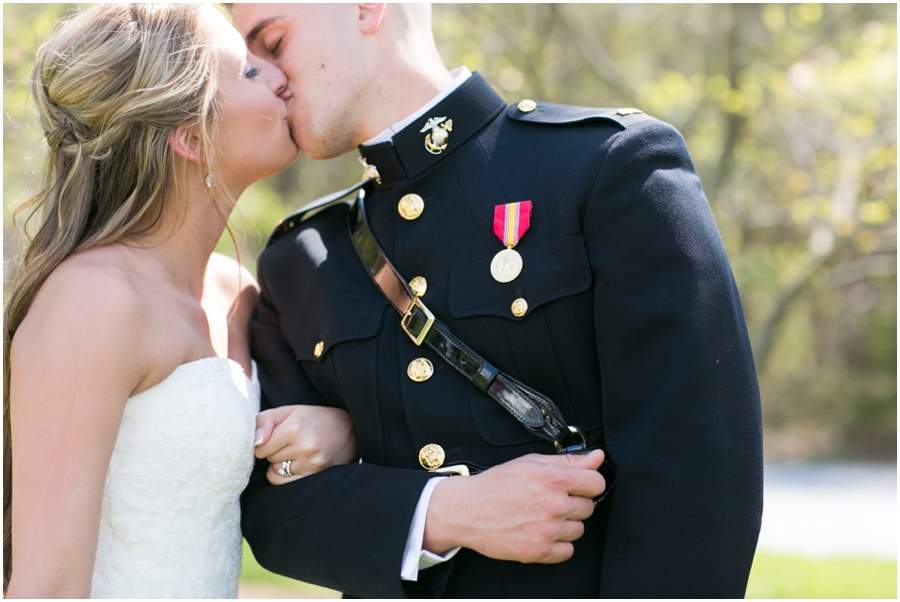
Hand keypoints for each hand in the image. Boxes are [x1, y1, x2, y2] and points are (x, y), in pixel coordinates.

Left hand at [254, 405, 359, 484]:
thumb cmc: (316, 419)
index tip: (275, 436)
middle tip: (290, 441)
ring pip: (276, 470)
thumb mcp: (290, 410)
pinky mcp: (315, 475)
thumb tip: (254, 442)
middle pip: (268, 458)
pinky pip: (283, 483)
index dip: (264, 441)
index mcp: (295, 427)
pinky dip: (284, 475)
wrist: (351, 430)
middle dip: (274, 450)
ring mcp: (311, 463)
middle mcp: (304, 447)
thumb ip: (265, 420)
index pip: (260, 447)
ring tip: (296, 451)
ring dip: (281, 463)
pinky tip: (294, 465)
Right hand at [423, 450, 606, 562]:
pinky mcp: (539, 551)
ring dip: (566, 524)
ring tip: (543, 516)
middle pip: (588, 507)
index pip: (597, 483)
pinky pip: (567, 551)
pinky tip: (542, 532)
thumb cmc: (496, 484)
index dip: (588, 483)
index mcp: (554, 479)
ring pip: (579, 529)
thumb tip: (597, 457)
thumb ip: (569, 461)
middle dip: (573, 503)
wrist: (467, 510)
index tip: (578, 485)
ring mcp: (548, 531)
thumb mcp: (531, 463)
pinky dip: (558, 544)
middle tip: (551, 500)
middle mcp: (555, 505)